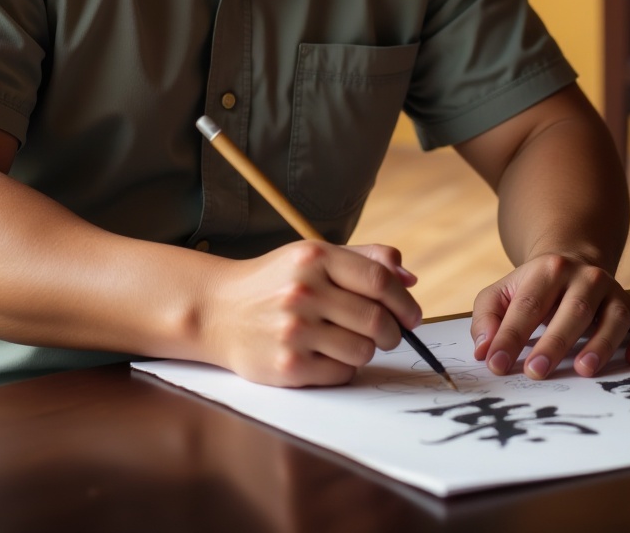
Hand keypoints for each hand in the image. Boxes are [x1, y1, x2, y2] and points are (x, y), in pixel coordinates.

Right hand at [201, 241, 420, 387]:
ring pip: (363, 350)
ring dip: (366, 350)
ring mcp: (294, 330)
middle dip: (393, 332)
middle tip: (389, 334)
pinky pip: (341, 373)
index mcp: (313, 256)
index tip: (412, 316)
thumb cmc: (275, 281)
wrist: (216, 310)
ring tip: (349, 341)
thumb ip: (364, 259)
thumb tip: (410, 277)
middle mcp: (303, 291)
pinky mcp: (288, 366)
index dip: (405, 301)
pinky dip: (344, 367)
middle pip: (376, 319)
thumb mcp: (313, 256)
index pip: (379, 281)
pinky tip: (328, 355)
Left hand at [470, 254, 629, 380]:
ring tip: (584, 370)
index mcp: (548, 269)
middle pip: (573, 310)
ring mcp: (612, 291)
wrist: (571, 263)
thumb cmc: (532, 289)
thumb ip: (488, 318)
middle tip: (536, 372)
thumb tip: (483, 351)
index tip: (496, 365)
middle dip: (554, 342)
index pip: (528, 305)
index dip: (510, 336)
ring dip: (600, 344)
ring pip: (613, 317)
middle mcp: (584, 277)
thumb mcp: (503, 292)